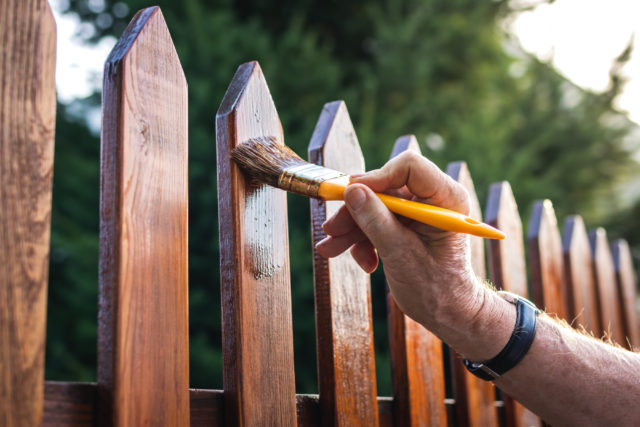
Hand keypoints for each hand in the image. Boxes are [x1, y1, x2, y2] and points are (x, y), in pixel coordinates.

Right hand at [315, 151, 484, 328]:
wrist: (447, 314)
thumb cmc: (437, 288)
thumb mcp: (401, 254)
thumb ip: (375, 221)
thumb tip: (351, 191)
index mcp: (446, 198)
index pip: (409, 167)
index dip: (377, 178)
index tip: (349, 194)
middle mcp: (433, 199)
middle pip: (385, 188)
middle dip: (356, 210)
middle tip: (331, 229)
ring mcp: (418, 212)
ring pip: (375, 205)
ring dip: (352, 228)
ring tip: (331, 249)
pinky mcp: (406, 224)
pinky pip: (377, 221)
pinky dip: (363, 240)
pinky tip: (364, 262)